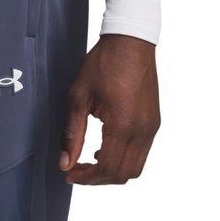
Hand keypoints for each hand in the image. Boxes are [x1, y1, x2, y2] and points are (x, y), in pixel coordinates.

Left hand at [59, 33, 160, 184]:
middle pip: (123, 174)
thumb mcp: (78, 98)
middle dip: (98, 179)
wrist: (130, 41)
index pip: (106, 168)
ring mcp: (151, 126)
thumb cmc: (103, 64)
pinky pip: (141, 153)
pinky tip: (105, 149)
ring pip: (135, 168)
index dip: (86, 178)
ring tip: (90, 163)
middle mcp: (142, 129)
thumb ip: (71, 135)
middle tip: (77, 172)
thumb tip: (65, 164)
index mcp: (123, 125)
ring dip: (112, 172)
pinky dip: (123, 160)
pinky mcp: (154, 122)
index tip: (70, 175)